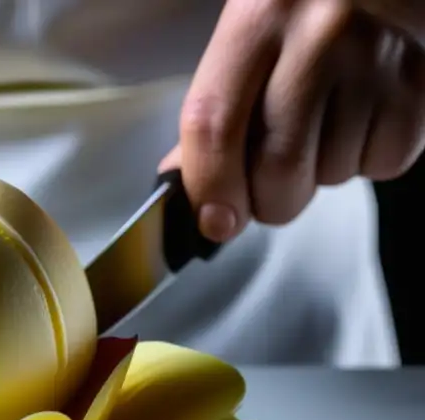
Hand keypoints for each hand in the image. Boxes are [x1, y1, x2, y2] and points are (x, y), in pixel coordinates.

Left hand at [162, 0, 424, 242]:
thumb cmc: (307, 10)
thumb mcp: (252, 37)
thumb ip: (219, 110)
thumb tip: (193, 193)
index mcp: (258, 17)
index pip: (216, 124)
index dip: (210, 186)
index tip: (214, 222)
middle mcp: (318, 34)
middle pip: (279, 168)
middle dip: (269, 201)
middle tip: (270, 183)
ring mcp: (376, 58)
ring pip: (332, 175)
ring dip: (320, 174)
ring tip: (326, 122)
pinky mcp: (420, 83)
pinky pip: (382, 164)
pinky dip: (367, 160)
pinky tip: (362, 117)